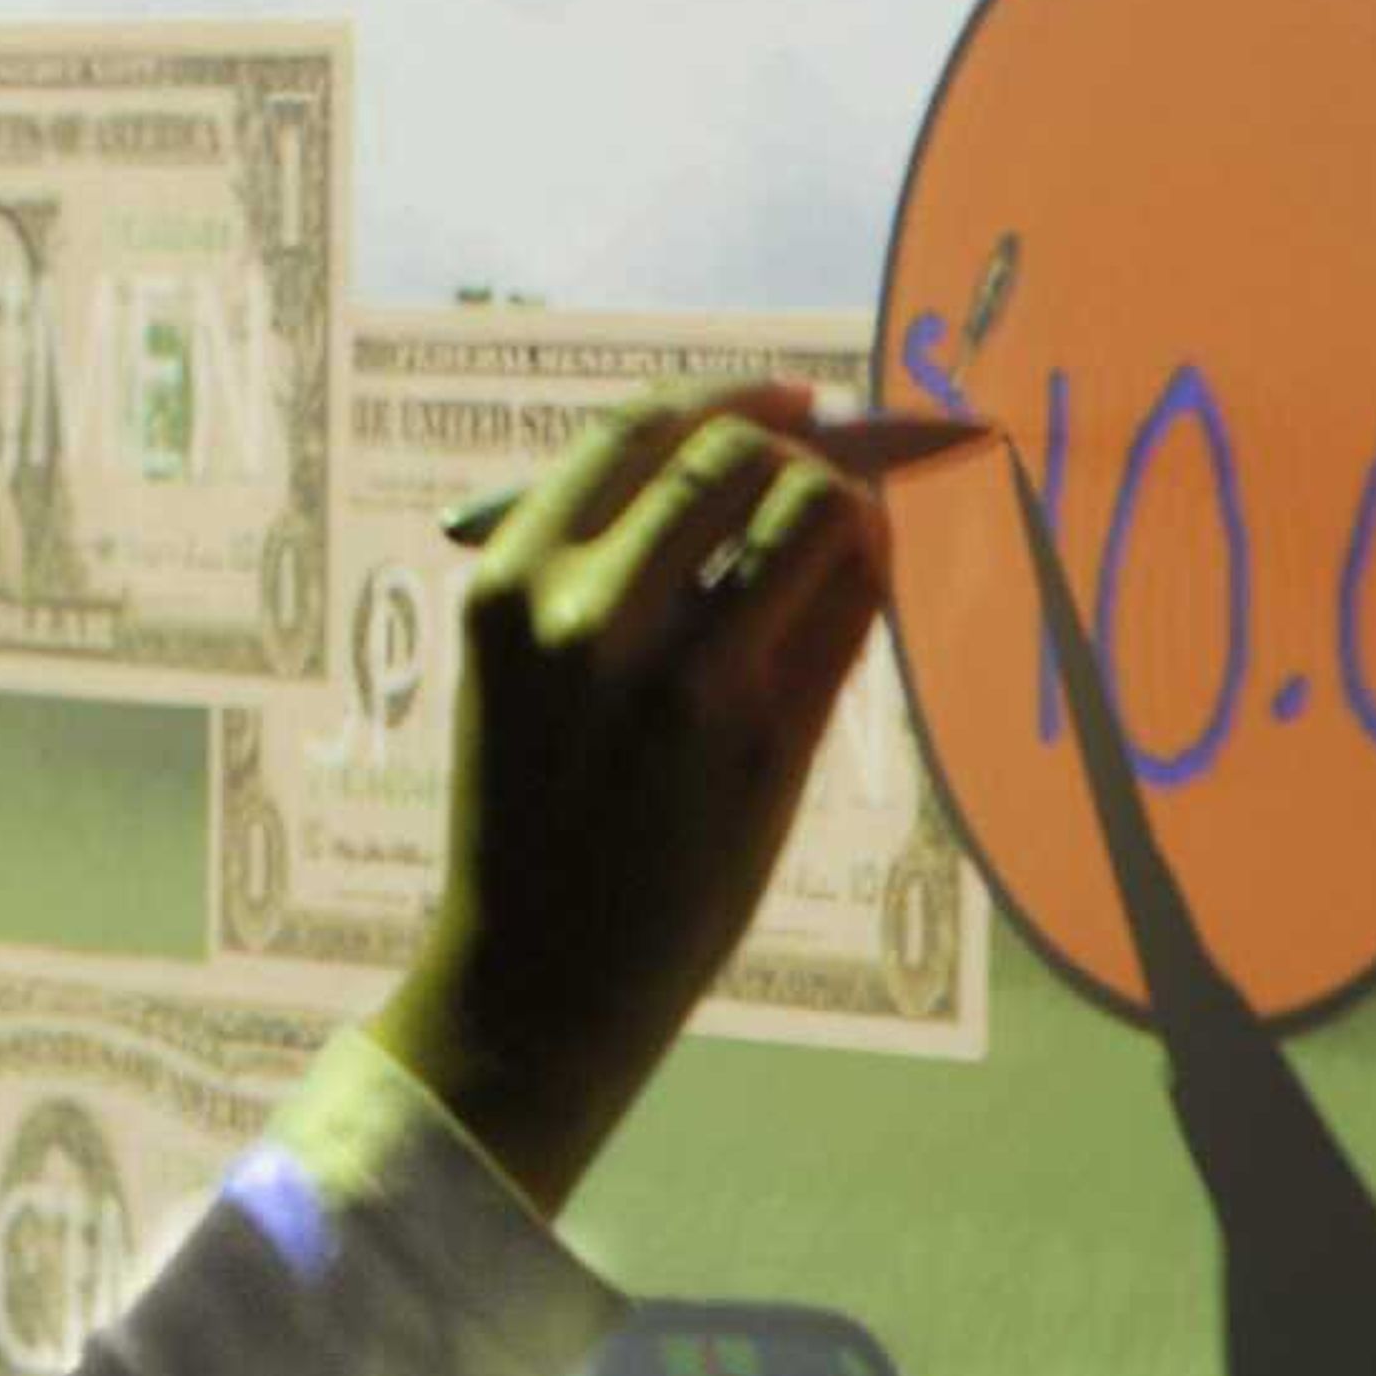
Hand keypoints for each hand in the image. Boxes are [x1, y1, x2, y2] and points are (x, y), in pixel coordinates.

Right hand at [364, 378, 893, 1214]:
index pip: (631, 434)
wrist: (538, 975)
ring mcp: (679, 677)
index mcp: (505, 586)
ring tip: (851, 535)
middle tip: (838, 463)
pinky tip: (861, 588)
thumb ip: (596, 566)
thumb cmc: (538, 812)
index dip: (726, 400)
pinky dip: (870, 577)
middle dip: (802, 444)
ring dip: (850, 505)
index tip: (784, 400)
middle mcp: (583, 616)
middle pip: (731, 455)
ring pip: (812, 512)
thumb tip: (743, 456)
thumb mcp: (519, 671)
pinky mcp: (762, 738)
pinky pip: (851, 604)